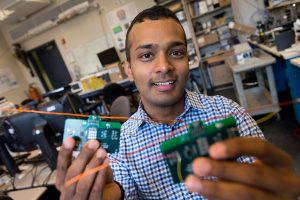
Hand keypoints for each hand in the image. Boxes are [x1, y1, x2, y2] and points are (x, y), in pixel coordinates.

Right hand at [55, 138, 120, 199]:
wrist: (103, 199)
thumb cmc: (92, 185)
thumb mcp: (86, 172)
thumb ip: (87, 160)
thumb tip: (92, 143)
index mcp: (63, 183)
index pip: (61, 167)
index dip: (65, 153)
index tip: (71, 139)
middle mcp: (67, 193)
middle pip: (72, 174)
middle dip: (83, 156)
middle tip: (93, 142)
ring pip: (83, 183)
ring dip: (93, 165)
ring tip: (102, 151)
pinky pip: (95, 190)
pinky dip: (101, 176)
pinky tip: (106, 164)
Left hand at [185, 137, 299, 199]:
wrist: (274, 196)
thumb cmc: (257, 173)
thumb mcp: (253, 160)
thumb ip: (233, 157)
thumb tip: (203, 154)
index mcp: (281, 160)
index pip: (261, 148)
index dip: (236, 147)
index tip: (212, 149)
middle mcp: (284, 182)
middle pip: (253, 175)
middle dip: (222, 170)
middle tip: (197, 165)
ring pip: (246, 196)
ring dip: (215, 189)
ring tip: (192, 182)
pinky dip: (217, 199)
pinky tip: (203, 193)